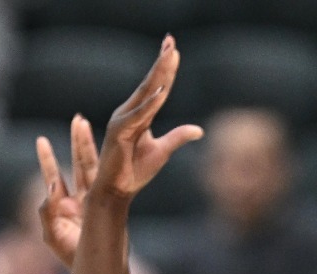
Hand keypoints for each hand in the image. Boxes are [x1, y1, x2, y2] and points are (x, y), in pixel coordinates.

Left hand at [36, 114, 98, 267]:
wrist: (98, 272)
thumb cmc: (74, 259)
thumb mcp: (53, 237)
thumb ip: (46, 213)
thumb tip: (52, 188)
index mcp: (66, 207)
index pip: (55, 178)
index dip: (48, 159)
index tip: (41, 140)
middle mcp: (82, 200)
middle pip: (79, 165)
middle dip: (78, 143)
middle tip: (78, 120)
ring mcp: (98, 202)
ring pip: (93, 168)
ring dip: (89, 147)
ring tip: (86, 124)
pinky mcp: (112, 205)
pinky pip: (109, 181)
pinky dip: (110, 165)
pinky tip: (115, 149)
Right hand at [90, 36, 202, 201]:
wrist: (117, 191)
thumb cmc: (134, 171)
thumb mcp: (162, 151)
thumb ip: (178, 137)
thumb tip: (199, 130)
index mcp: (139, 115)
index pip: (156, 87)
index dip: (165, 68)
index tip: (173, 47)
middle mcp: (129, 113)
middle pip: (151, 84)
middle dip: (161, 62)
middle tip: (171, 41)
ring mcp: (122, 120)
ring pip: (146, 94)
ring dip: (158, 74)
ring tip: (169, 56)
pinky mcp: (119, 132)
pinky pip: (139, 115)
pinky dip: (151, 103)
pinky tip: (162, 91)